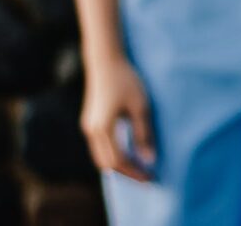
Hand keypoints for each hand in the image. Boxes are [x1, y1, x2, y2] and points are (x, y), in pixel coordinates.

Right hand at [81, 54, 154, 181]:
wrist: (105, 61)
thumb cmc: (126, 80)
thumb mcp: (140, 106)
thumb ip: (143, 133)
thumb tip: (149, 159)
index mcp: (103, 128)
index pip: (118, 161)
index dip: (135, 172)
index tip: (151, 178)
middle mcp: (92, 131)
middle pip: (107, 164)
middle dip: (127, 173)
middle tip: (147, 177)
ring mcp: (89, 127)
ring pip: (101, 157)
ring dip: (119, 165)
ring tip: (140, 168)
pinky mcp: (90, 122)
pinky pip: (100, 147)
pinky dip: (114, 155)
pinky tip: (129, 153)